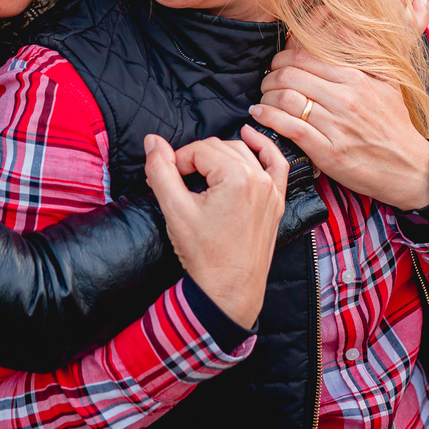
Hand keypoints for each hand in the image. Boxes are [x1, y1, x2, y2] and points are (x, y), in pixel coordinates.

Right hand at [143, 130, 287, 327]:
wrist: (228, 291)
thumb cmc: (204, 255)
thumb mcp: (175, 210)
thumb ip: (161, 170)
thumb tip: (152, 141)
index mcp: (236, 177)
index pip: (198, 150)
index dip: (176, 162)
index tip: (165, 181)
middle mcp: (259, 178)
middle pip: (218, 148)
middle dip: (194, 160)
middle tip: (176, 182)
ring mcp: (271, 190)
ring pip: (241, 152)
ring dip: (219, 156)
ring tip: (199, 173)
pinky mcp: (277, 201)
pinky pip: (276, 163)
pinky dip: (264, 148)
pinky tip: (251, 136)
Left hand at [253, 44, 428, 211]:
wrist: (409, 167)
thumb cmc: (393, 123)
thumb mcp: (388, 81)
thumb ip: (365, 52)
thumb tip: (340, 26)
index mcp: (356, 78)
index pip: (304, 56)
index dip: (282, 57)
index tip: (277, 64)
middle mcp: (345, 99)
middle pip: (289, 75)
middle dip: (269, 76)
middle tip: (266, 81)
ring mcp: (336, 126)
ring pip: (285, 100)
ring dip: (265, 97)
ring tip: (262, 99)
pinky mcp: (328, 152)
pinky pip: (289, 128)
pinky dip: (267, 119)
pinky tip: (258, 115)